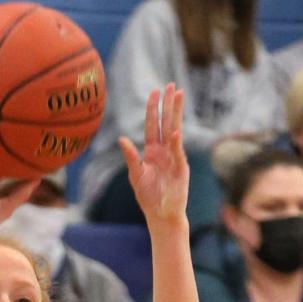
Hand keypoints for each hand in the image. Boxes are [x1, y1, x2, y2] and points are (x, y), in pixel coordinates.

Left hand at [119, 85, 188, 226]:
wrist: (161, 216)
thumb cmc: (149, 197)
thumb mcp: (136, 175)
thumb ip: (131, 157)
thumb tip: (122, 139)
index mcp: (153, 151)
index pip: (152, 125)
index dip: (153, 109)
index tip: (154, 91)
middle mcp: (165, 151)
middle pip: (166, 122)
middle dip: (168, 104)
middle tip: (170, 85)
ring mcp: (174, 158)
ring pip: (175, 130)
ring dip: (176, 113)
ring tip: (179, 95)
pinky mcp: (181, 169)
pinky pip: (178, 153)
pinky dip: (176, 142)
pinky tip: (175, 130)